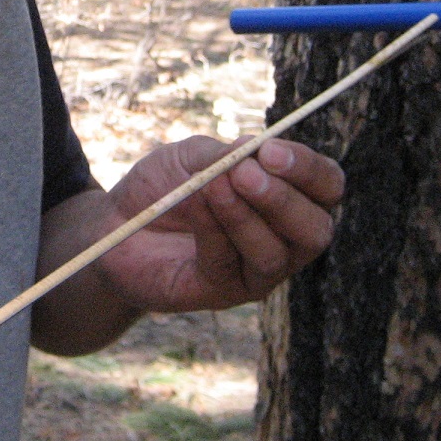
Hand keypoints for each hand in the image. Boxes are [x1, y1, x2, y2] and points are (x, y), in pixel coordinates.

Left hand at [93, 135, 344, 312]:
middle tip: (245, 173)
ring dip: (244, 215)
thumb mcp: (191, 157)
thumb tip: (252, 148)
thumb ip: (223, 155)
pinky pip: (230, 263)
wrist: (114, 223)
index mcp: (288, 197)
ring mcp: (256, 272)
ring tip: (213, 186)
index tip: (271, 150)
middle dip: (283, 199)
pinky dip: (213, 229)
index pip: (326, 186)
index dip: (307, 169)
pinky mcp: (222, 292)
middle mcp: (284, 239)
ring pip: (274, 253)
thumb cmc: (164, 186)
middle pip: (315, 229)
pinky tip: (195, 202)